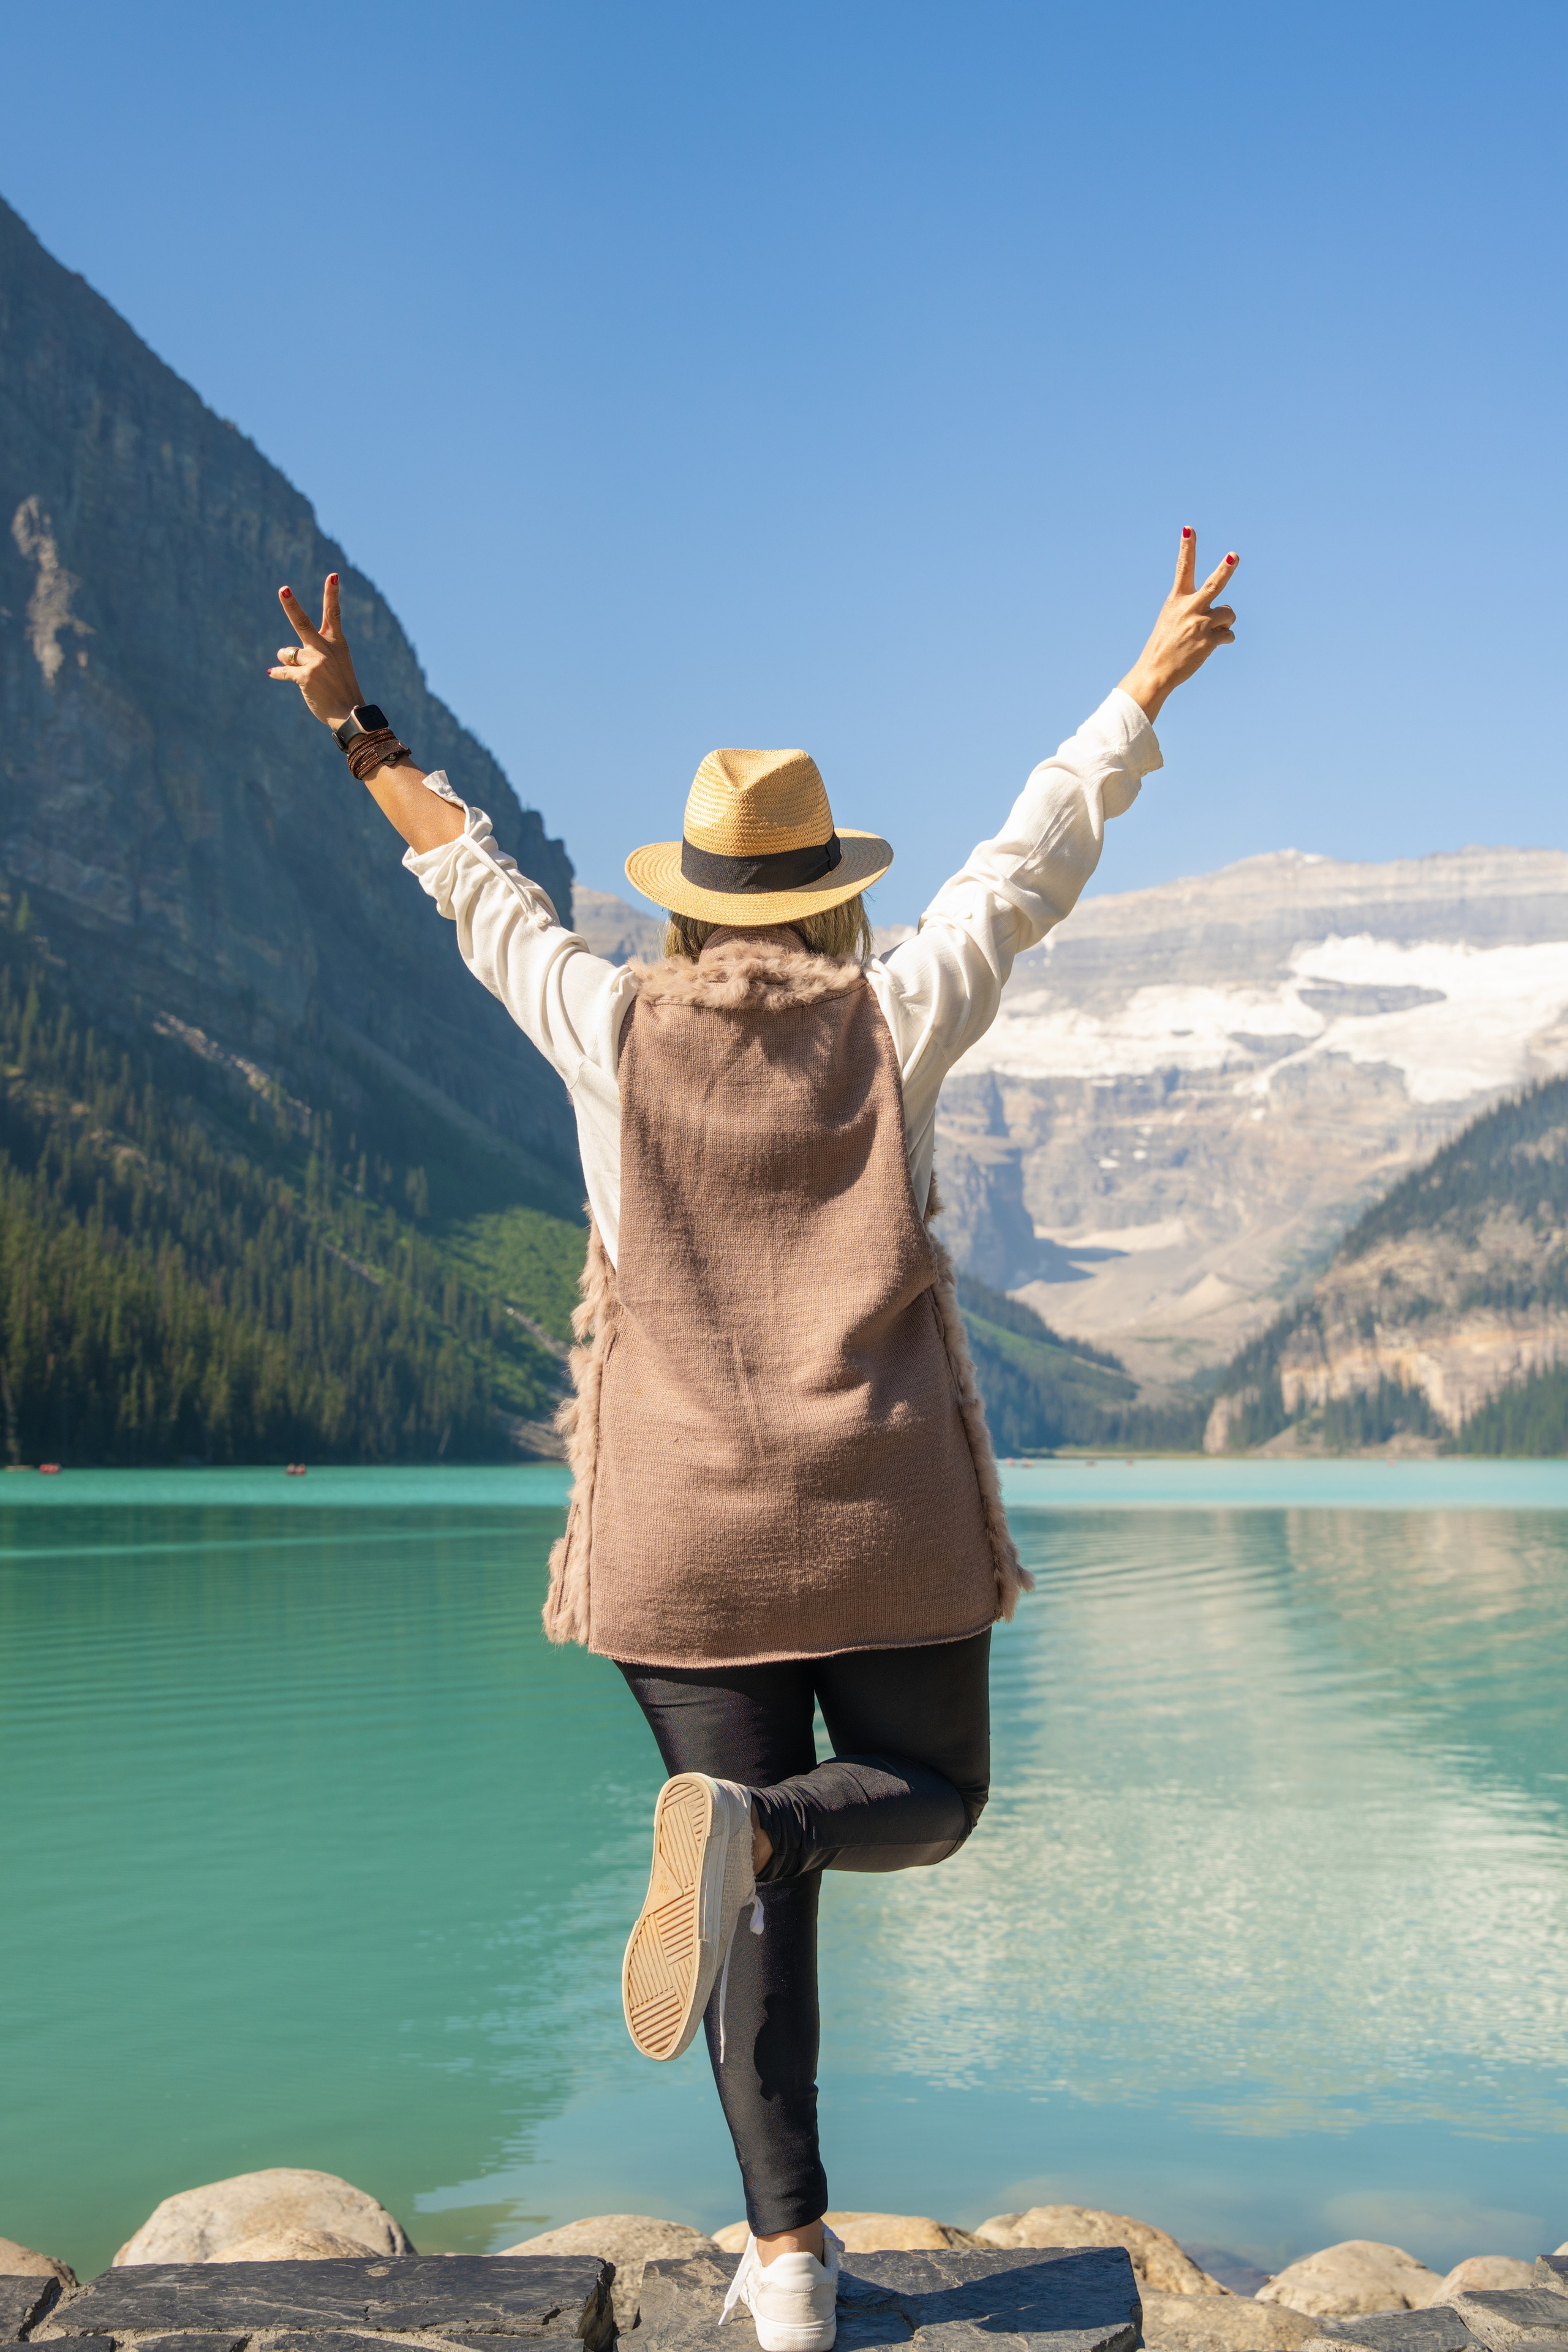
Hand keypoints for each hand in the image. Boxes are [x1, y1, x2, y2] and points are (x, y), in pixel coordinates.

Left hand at [267, 575, 363, 729]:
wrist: (349, 714)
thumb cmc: (342, 689)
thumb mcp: (335, 665)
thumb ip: (311, 653)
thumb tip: (282, 651)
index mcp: (338, 644)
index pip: (334, 613)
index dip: (332, 593)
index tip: (333, 575)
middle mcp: (326, 649)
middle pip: (303, 623)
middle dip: (291, 605)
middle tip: (283, 589)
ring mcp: (315, 662)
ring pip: (287, 652)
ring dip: (287, 659)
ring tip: (302, 673)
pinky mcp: (305, 677)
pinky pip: (283, 670)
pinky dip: (278, 672)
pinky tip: (273, 673)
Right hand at [1117, 530, 1237, 723]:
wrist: (1156, 672)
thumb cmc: (1164, 645)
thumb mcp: (1172, 620)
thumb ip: (1195, 609)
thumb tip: (1227, 614)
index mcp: (1176, 600)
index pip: (1183, 568)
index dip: (1187, 547)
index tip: (1188, 528)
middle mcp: (1189, 609)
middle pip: (1215, 585)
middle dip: (1226, 569)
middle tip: (1233, 556)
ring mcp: (1199, 625)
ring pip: (1229, 613)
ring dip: (1225, 622)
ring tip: (1210, 632)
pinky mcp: (1209, 642)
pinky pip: (1229, 635)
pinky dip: (1225, 640)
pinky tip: (1211, 647)